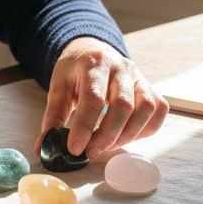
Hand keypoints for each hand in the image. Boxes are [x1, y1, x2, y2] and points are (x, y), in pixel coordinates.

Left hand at [36, 37, 167, 158]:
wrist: (93, 50)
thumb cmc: (75, 71)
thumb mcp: (59, 87)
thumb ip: (53, 116)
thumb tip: (44, 147)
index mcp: (94, 63)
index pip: (93, 97)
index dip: (85, 126)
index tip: (74, 149)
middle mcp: (121, 67)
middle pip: (123, 105)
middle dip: (107, 136)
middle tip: (90, 153)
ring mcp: (139, 77)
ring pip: (146, 108)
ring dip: (127, 135)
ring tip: (107, 146)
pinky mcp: (151, 87)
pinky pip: (159, 110)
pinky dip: (146, 129)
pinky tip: (126, 136)